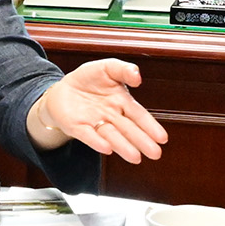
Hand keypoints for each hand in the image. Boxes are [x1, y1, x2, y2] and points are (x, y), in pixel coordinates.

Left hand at [35, 61, 166, 162]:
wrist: (62, 89)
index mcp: (122, 102)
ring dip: (123, 146)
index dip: (150, 126)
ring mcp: (95, 124)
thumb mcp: (107, 68)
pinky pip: (88, 135)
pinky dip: (97, 142)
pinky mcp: (78, 127)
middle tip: (155, 154)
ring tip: (135, 157)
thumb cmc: (88, 79)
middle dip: (141, 141)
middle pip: (128, 129)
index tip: (162, 138)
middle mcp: (111, 116)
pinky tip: (107, 149)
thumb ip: (123, 69)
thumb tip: (138, 76)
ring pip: (111, 136)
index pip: (139, 115)